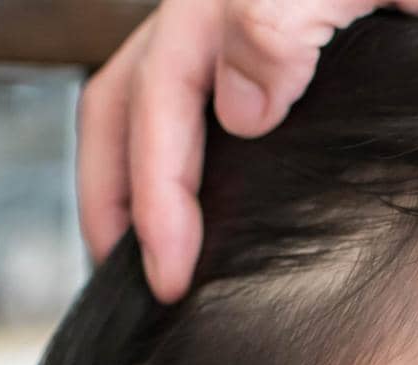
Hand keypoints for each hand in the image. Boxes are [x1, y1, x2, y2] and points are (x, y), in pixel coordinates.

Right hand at [77, 0, 417, 302]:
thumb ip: (293, 10)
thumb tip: (236, 105)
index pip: (157, 86)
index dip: (153, 185)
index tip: (169, 268)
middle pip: (132, 94)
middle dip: (121, 192)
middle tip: (144, 283)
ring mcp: (261, 23)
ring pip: (154, 98)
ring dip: (135, 179)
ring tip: (141, 254)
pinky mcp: (296, 56)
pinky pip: (209, 105)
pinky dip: (187, 163)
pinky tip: (202, 213)